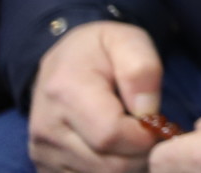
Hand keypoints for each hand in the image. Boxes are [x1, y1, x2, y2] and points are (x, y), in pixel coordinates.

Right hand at [27, 21, 163, 172]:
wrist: (61, 62)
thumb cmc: (99, 50)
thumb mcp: (126, 41)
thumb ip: (142, 70)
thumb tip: (147, 112)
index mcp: (66, 92)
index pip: (110, 134)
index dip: (144, 136)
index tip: (157, 123)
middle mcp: (47, 128)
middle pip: (107, 164)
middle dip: (141, 154)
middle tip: (153, 134)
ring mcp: (42, 151)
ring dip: (128, 164)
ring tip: (136, 139)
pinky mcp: (45, 166)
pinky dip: (110, 171)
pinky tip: (119, 151)